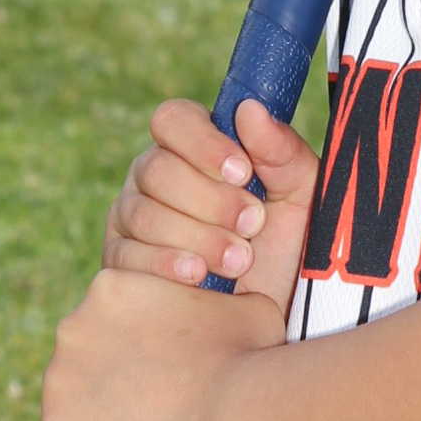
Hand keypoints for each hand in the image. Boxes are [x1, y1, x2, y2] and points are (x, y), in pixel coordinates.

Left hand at [42, 266, 286, 420]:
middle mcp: (72, 326)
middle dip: (116, 373)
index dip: (141, 340)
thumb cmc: (247, 357)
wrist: (231, 418)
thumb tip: (234, 308)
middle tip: (157, 400)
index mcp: (110, 287)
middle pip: (89, 353)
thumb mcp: (246, 307)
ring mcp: (59, 379)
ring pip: (75, 396)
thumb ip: (223, 303)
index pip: (115, 314)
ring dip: (100, 410)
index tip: (167, 364)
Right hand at [103, 97, 319, 304]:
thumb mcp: (300, 194)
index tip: (243, 173)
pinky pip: (126, 255)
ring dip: (198, 237)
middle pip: (156, 169)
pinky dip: (167, 264)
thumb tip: (250, 109)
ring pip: (143, 213)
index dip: (204, 143)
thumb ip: (280, 150)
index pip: (173, 120)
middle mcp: (154, 175)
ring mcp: (132, 217)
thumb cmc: (289, 243)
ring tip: (240, 259)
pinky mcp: (121, 261)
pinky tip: (197, 277)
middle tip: (253, 224)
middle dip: (211, 200)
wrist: (276, 310)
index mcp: (194, 147)